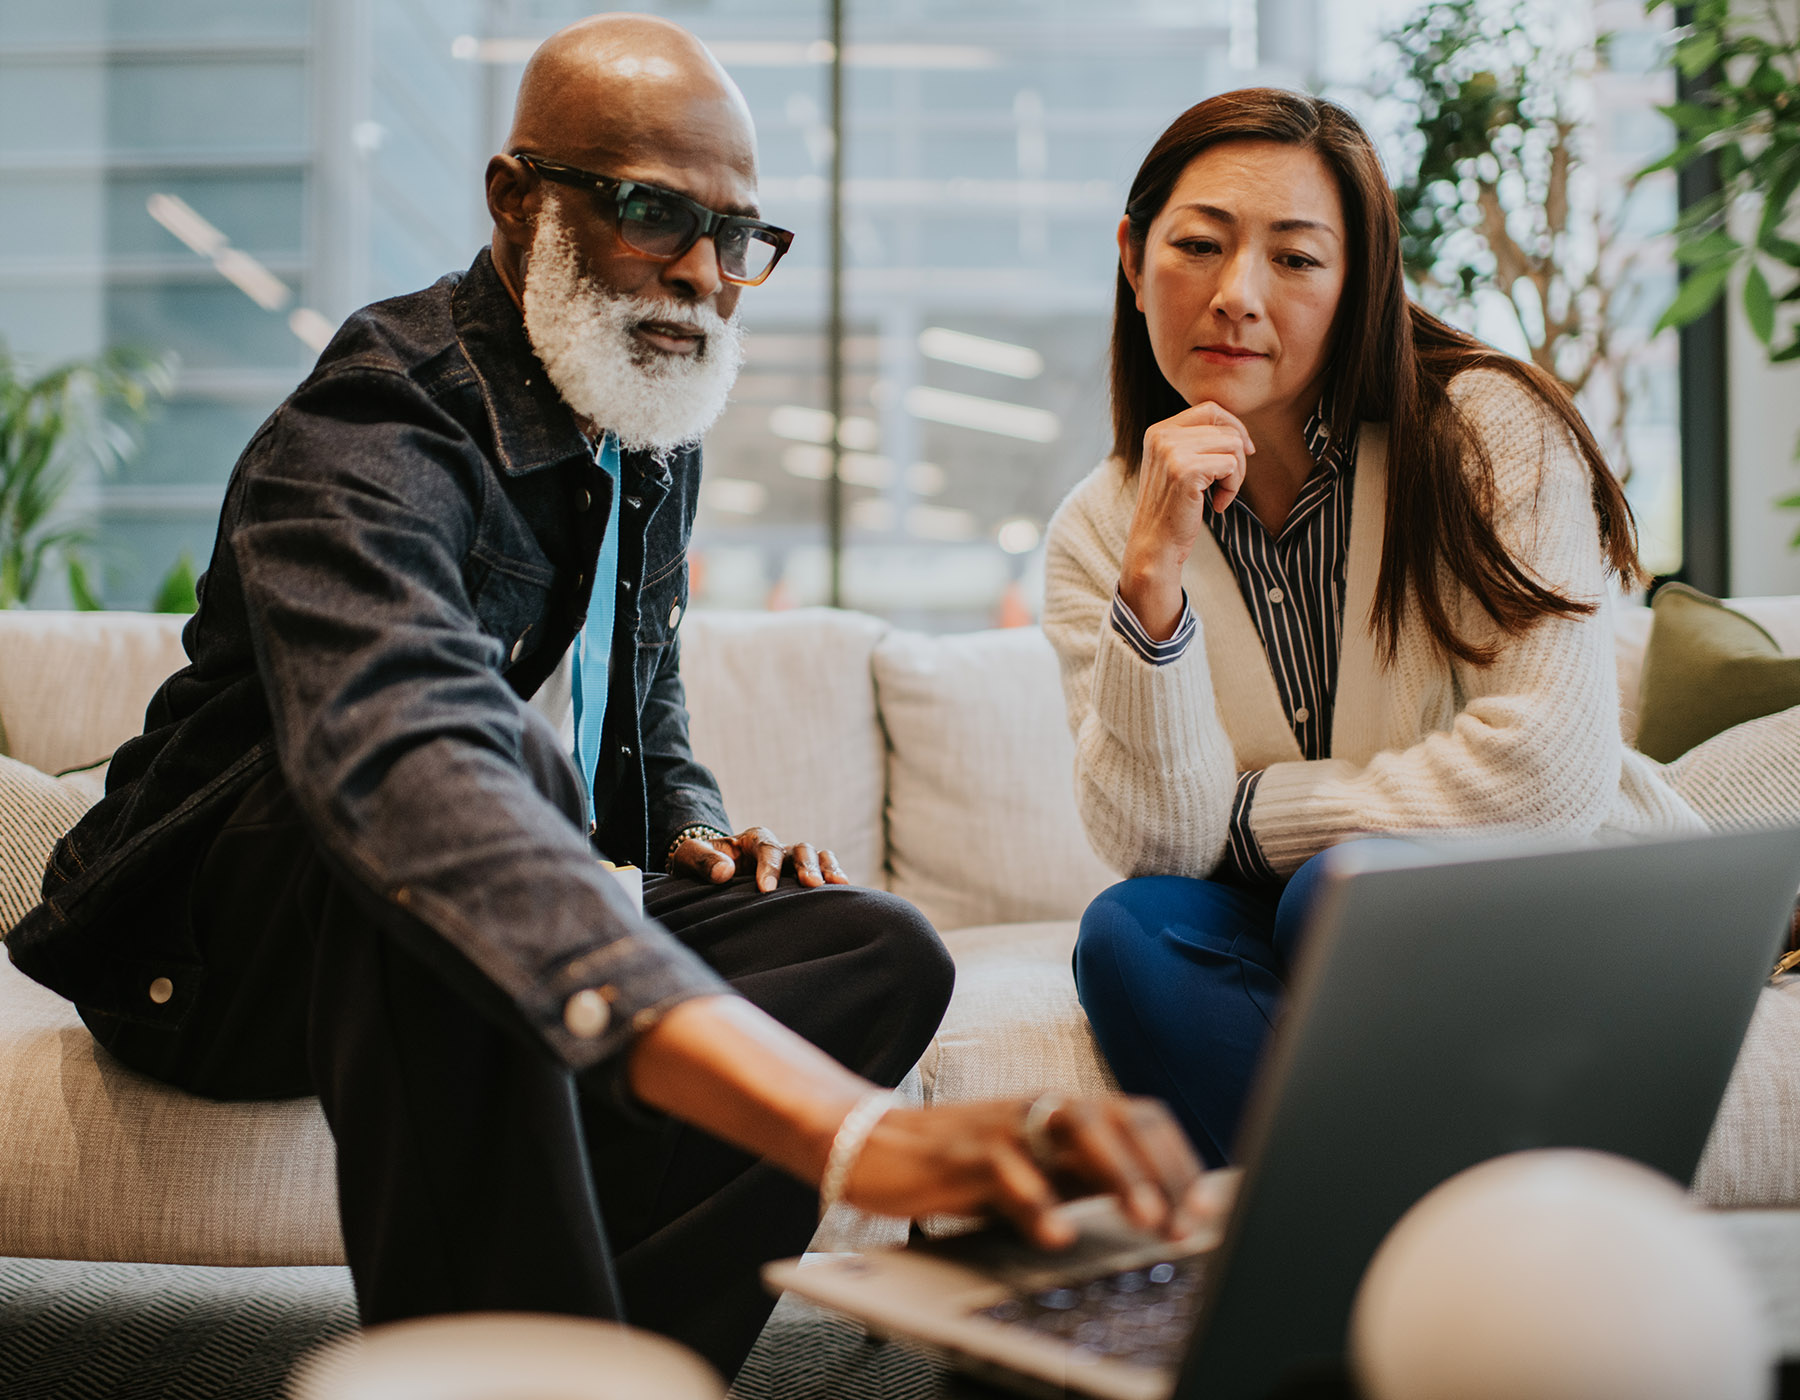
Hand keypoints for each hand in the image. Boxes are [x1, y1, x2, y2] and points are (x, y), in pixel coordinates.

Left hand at [669, 823, 849, 891]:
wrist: (708, 870)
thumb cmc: (698, 864)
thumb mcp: (689, 857)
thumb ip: (702, 860)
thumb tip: (724, 871)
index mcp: (751, 839)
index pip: (766, 848)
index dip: (768, 867)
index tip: (765, 889)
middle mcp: (776, 847)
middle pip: (798, 849)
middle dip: (805, 865)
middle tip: (810, 885)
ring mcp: (791, 861)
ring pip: (816, 856)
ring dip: (826, 869)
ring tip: (836, 885)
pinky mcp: (798, 876)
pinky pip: (823, 870)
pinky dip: (834, 876)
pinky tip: (845, 890)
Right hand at [844, 1096, 1214, 1249]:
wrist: (873, 1146)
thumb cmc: (962, 1164)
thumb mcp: (1036, 1169)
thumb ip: (1087, 1178)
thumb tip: (1162, 1205)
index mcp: (1064, 1112)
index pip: (1141, 1118)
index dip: (1178, 1161)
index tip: (1204, 1210)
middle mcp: (1041, 1109)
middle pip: (1118, 1117)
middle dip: (1160, 1169)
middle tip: (1183, 1222)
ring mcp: (1004, 1125)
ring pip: (1074, 1129)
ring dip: (1118, 1174)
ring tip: (1145, 1219)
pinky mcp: (963, 1151)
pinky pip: (1007, 1169)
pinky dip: (1036, 1201)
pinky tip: (1056, 1234)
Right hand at [1119, 401, 1254, 639]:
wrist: (1154, 546)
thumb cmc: (1171, 510)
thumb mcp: (1176, 466)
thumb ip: (1195, 442)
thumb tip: (1238, 429)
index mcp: (1158, 431)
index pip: (1209, 409)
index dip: (1233, 426)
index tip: (1244, 451)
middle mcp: (1161, 436)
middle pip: (1226, 428)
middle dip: (1238, 457)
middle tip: (1228, 485)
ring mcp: (1172, 452)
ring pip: (1233, 444)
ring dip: (1237, 474)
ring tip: (1221, 496)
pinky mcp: (1185, 470)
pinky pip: (1232, 465)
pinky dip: (1233, 488)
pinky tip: (1217, 505)